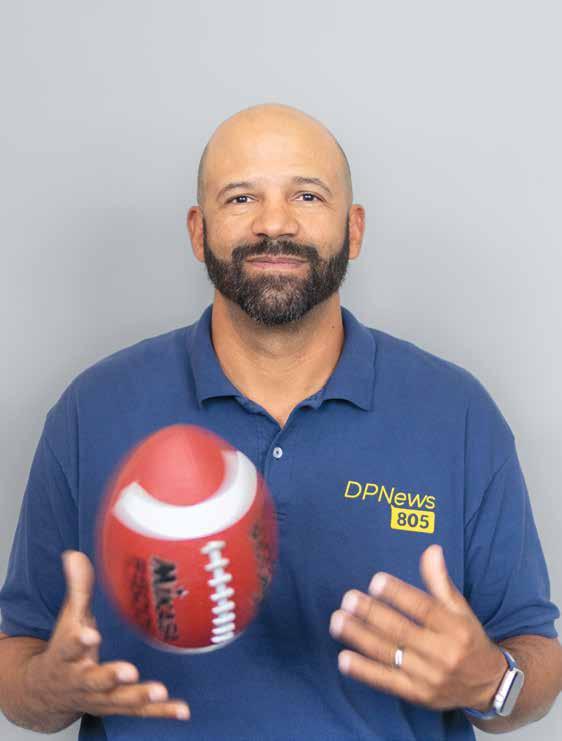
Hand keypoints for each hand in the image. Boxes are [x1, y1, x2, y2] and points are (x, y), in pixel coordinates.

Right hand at [25, 551, 189, 720]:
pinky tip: (182, 710)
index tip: (90, 634)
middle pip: (94, 680)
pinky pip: (140, 713)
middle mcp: (80, 680)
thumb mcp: (68, 618)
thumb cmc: (65, 648)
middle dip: (110, 676)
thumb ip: (77, 589)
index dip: (79, 641)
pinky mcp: (116, 706)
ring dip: (139, 696)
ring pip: (118, 700)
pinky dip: (161, 713)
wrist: (47, 692)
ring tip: (160, 692)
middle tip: (128, 671)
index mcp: (66, 655)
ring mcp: (99, 697)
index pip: (69, 646)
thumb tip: (74, 555)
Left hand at [329, 544, 506, 711]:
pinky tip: (344, 659)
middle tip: (348, 599)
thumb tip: (431, 550)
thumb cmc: (468, 639)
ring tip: (338, 621)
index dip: (399, 594)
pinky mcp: (418, 695)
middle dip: (372, 614)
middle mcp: (443, 653)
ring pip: (390, 654)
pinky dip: (364, 671)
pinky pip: (387, 682)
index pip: (424, 609)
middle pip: (402, 631)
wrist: (489, 686)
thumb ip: (441, 581)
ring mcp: (429, 677)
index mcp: (455, 628)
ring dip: (360, 637)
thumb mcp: (461, 609)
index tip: (376, 581)